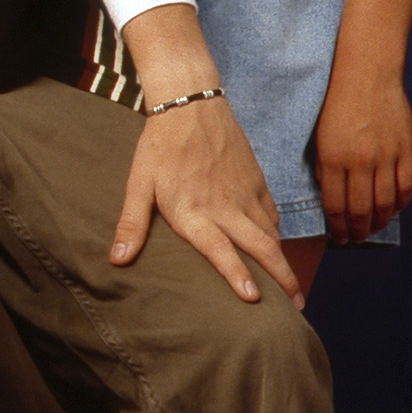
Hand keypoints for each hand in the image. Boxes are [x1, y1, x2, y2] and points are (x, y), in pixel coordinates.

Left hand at [112, 101, 301, 308]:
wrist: (191, 104)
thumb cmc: (159, 147)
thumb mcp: (138, 184)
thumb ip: (131, 224)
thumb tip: (116, 260)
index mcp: (195, 211)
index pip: (221, 250)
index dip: (237, 275)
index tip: (254, 299)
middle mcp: (226, 207)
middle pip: (262, 248)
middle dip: (281, 280)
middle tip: (295, 308)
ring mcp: (246, 195)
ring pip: (272, 235)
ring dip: (285, 263)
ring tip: (293, 290)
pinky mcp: (257, 182)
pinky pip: (272, 216)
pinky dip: (278, 236)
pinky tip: (277, 250)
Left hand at [311, 67, 411, 245]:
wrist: (366, 75)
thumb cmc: (335, 104)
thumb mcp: (319, 137)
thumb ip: (325, 169)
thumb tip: (331, 199)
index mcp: (333, 158)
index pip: (335, 206)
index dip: (337, 227)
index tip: (337, 237)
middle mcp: (360, 161)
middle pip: (361, 209)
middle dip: (357, 230)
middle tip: (355, 239)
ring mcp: (385, 156)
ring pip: (385, 202)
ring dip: (379, 221)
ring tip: (373, 228)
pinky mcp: (405, 149)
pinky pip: (406, 185)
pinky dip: (401, 203)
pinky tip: (394, 210)